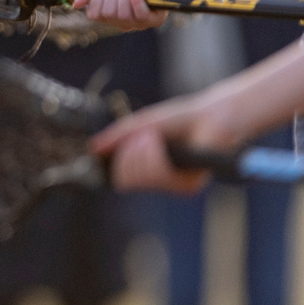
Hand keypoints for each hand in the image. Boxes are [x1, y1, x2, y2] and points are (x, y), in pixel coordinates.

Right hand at [91, 96, 238, 195]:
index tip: (129, 139)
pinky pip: (157, 175)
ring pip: (139, 178)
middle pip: (126, 180)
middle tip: (144, 137)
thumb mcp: (141, 124)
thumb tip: (93, 148)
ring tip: (154, 137)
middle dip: (129, 154)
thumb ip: (117, 137)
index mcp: (148, 169)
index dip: (119, 158)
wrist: (210, 117)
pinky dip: (153, 154)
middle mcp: (159, 181)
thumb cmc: (180, 119)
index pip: (121, 178)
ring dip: (141, 151)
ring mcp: (172, 186)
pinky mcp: (186, 187)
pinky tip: (160, 143)